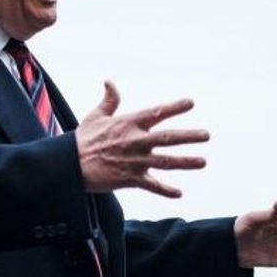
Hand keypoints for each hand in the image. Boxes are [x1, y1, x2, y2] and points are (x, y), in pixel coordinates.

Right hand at [75, 81, 209, 197]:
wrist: (70, 165)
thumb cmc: (82, 140)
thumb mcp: (96, 116)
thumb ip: (109, 100)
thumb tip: (109, 82)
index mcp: (128, 123)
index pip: (156, 113)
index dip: (174, 107)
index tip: (190, 103)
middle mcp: (136, 141)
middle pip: (168, 138)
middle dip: (189, 136)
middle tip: (206, 135)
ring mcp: (135, 161)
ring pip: (166, 161)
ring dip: (186, 162)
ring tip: (203, 162)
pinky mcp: (131, 179)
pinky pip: (153, 185)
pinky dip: (166, 190)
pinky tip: (179, 194)